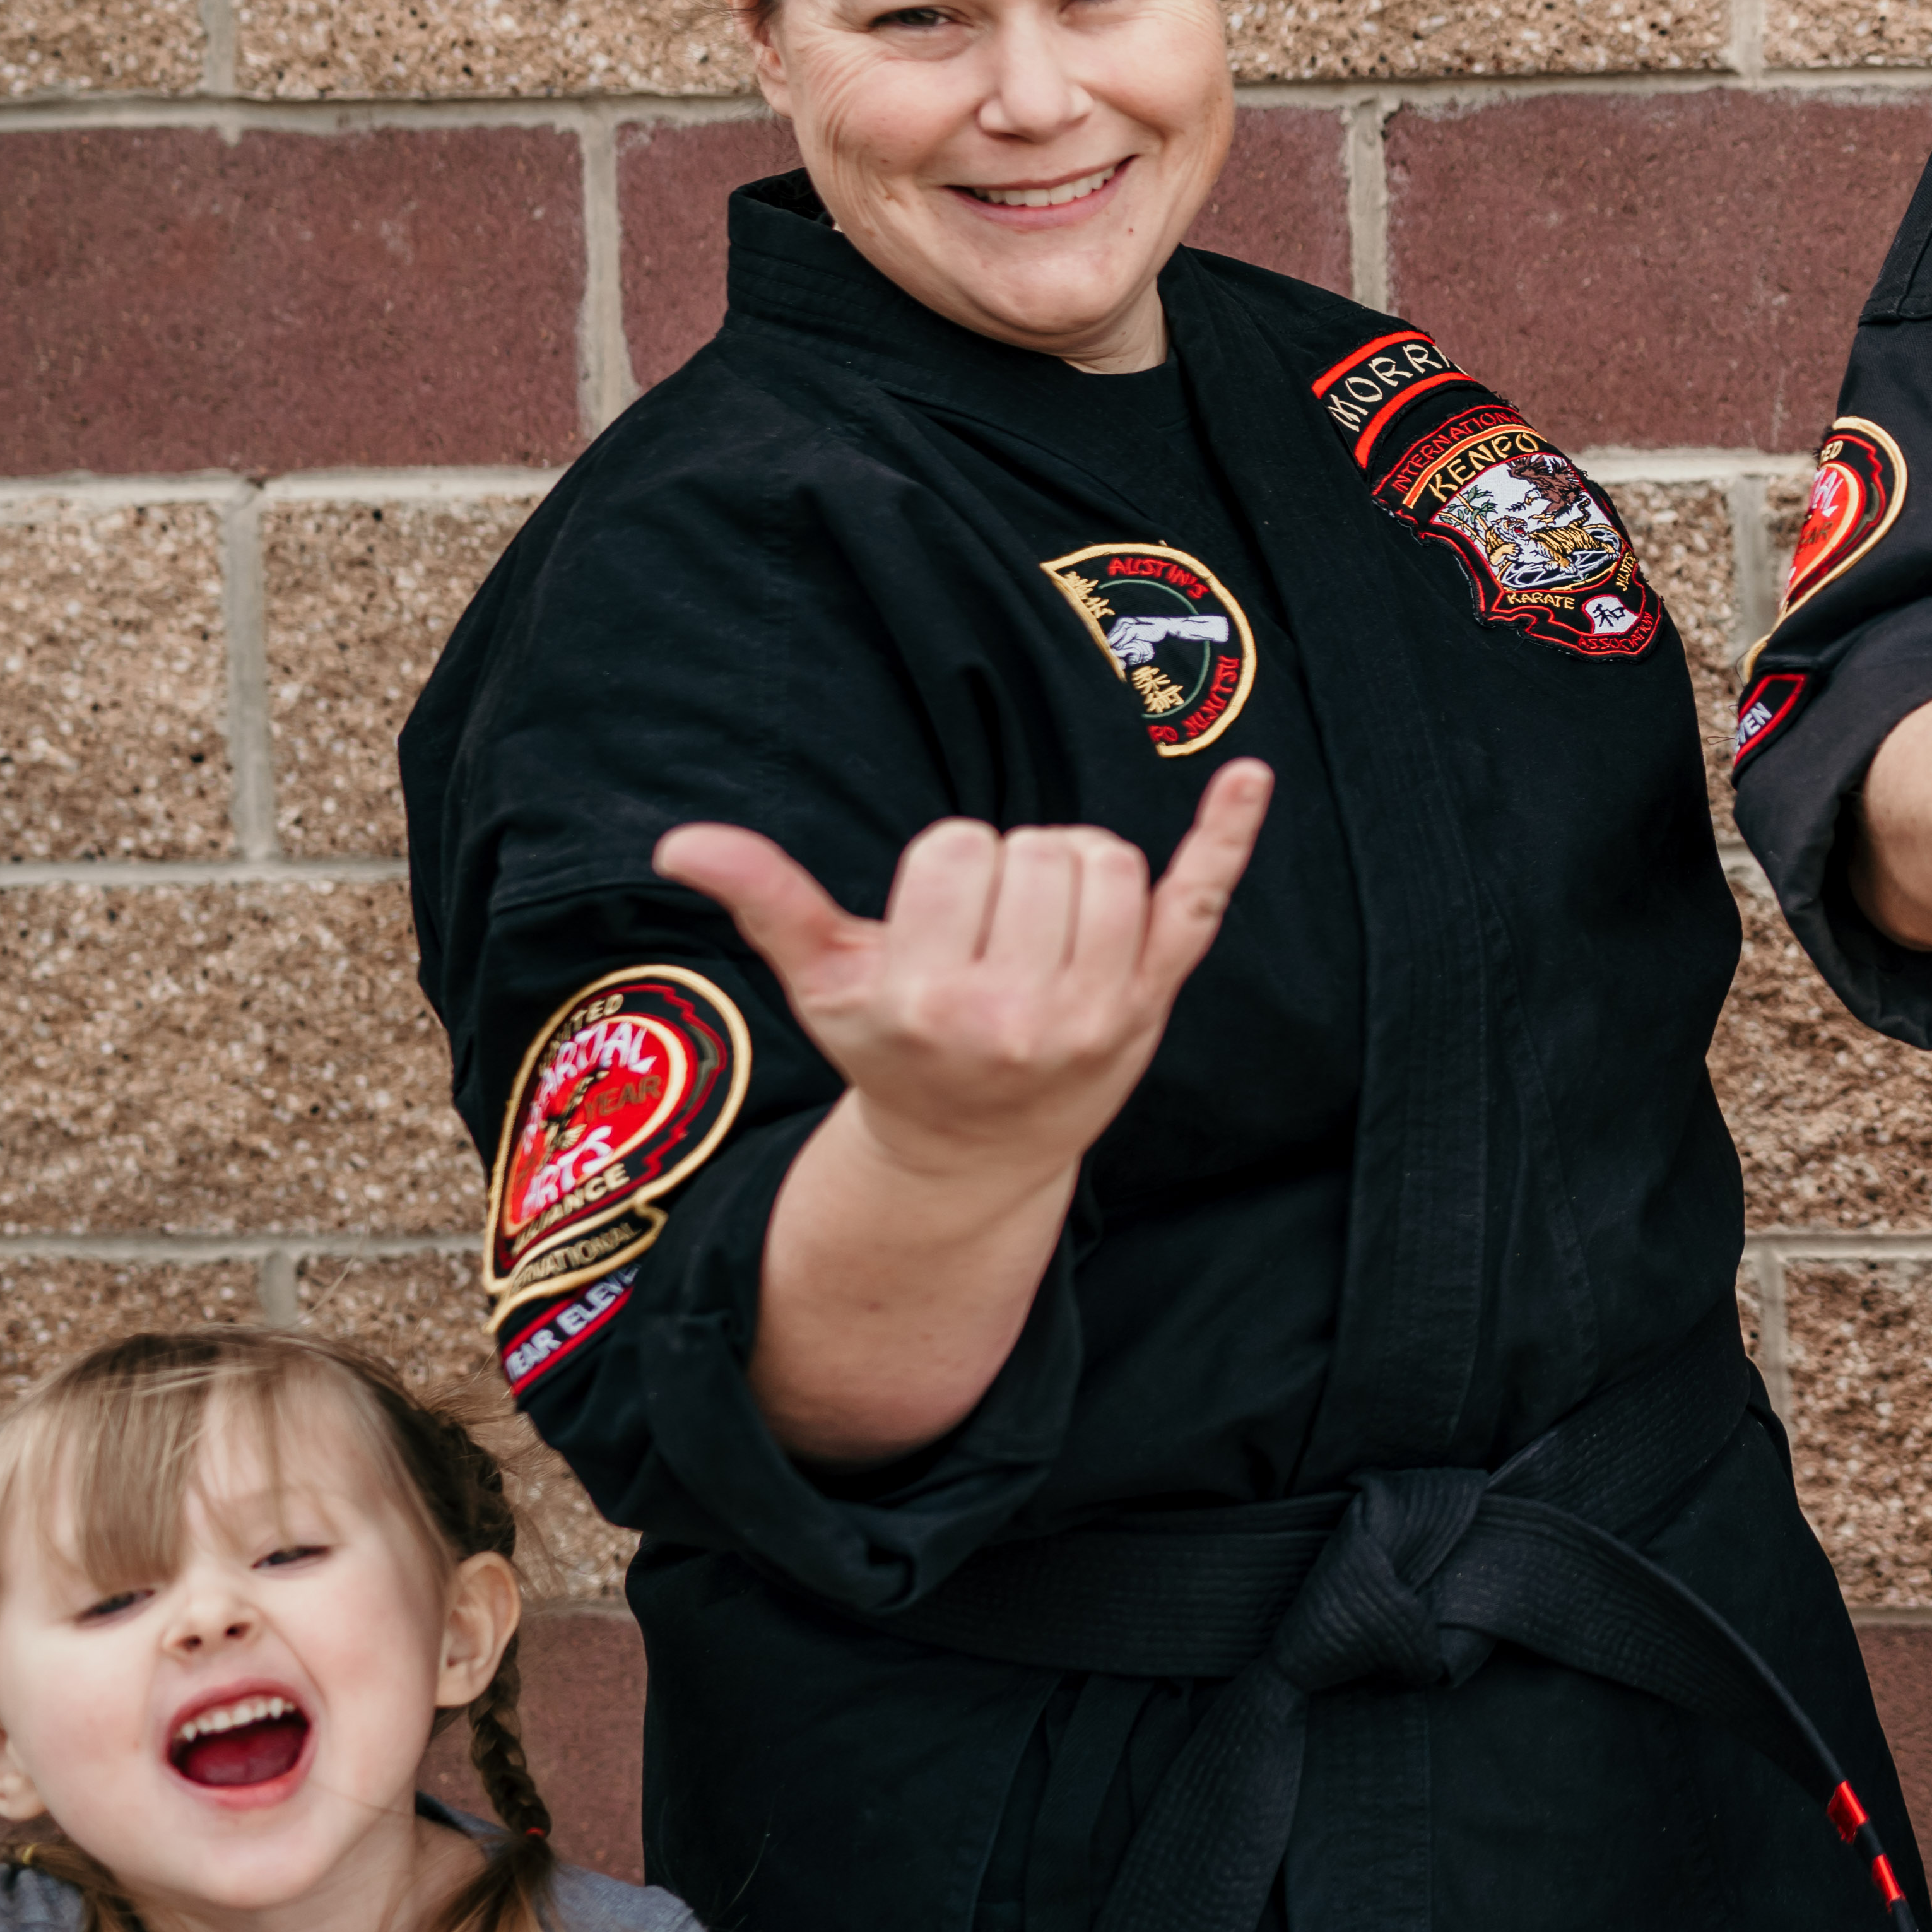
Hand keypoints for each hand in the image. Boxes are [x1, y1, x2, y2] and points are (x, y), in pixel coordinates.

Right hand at [657, 761, 1272, 1197]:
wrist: (972, 1154)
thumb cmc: (894, 1050)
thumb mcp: (825, 984)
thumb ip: (770, 903)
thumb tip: (682, 840)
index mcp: (928, 1000)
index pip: (956, 850)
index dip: (947, 868)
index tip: (939, 920)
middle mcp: (1019, 1014)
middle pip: (1037, 848)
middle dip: (1010, 867)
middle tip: (990, 931)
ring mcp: (1100, 1012)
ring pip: (1108, 860)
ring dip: (1075, 868)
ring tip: (1041, 920)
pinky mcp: (1155, 1002)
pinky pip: (1201, 899)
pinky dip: (1227, 835)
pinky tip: (1249, 777)